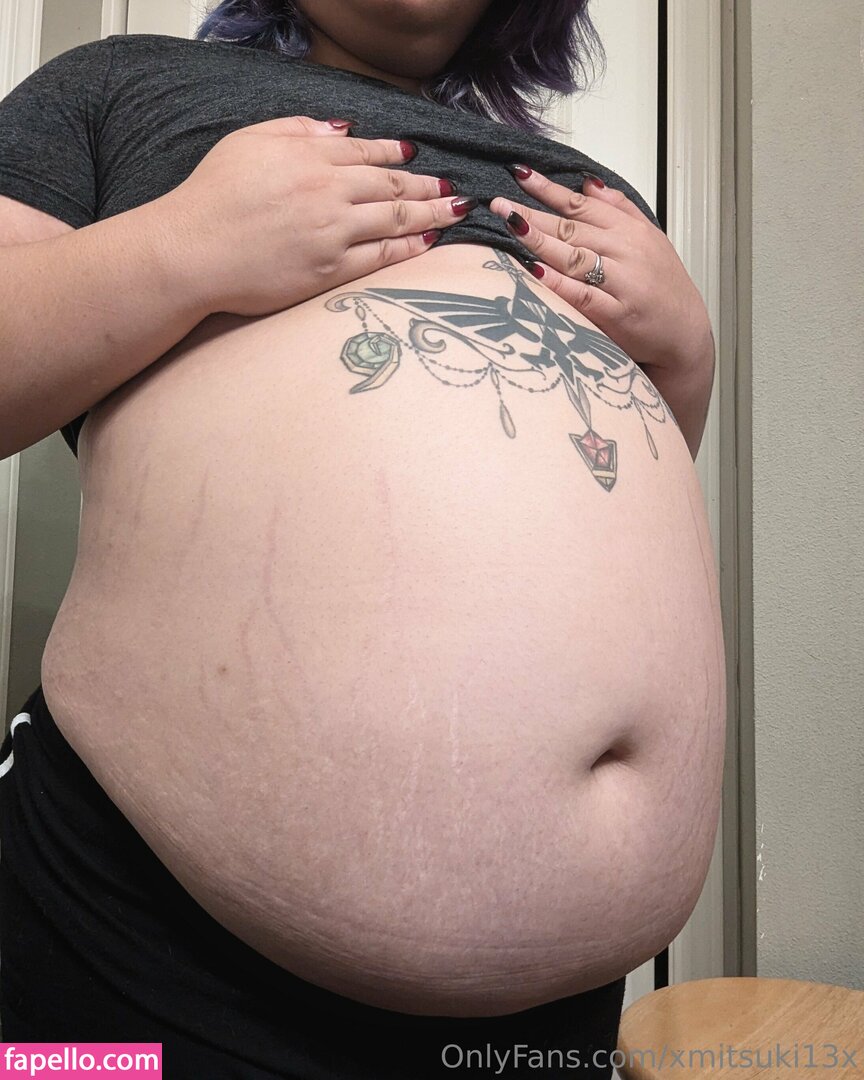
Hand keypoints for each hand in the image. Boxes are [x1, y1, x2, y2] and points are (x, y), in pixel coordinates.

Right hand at [159, 116, 475, 317]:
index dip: (394, 154)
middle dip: (425, 184)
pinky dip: (409, 247)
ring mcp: (332, 232)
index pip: (364, 151)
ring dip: (431, 212)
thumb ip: (297, 129)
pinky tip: (429, 240)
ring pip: (395, 218)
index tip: (414, 156)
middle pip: (389, 185)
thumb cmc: (211, 197)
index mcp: (308, 156)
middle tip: (452, 185)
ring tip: (456, 209)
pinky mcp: (330, 270)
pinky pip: (381, 256)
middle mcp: (327, 191)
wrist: (191, 251)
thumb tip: (340, 128)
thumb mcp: (248, 142)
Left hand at [489, 168, 714, 374]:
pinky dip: (558, 282)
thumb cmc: (665, 287)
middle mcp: (625, 251)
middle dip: (533, 213)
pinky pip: (582, 294)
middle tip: (498, 203)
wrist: (686, 333)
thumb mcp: (650, 237)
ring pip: (574, 255)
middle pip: (571, 228)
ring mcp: (621, 282)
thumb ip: (619, 208)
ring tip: (509, 226)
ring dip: (539, 240)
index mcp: (630, 231)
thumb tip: (589, 184)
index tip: (521, 175)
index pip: (581, 205)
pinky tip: (534, 270)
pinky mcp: (617, 313)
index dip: (549, 189)